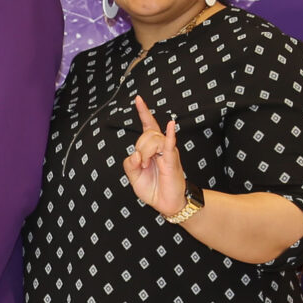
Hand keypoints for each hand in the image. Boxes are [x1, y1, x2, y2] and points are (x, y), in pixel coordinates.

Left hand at [122, 96, 187, 214]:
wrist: (165, 203)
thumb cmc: (153, 188)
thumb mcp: (134, 177)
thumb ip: (130, 164)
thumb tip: (136, 155)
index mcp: (150, 149)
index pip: (147, 125)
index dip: (143, 112)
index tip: (138, 98)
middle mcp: (160, 147)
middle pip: (146, 134)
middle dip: (139, 148)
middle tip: (142, 164)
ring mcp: (167, 152)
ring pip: (152, 140)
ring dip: (145, 152)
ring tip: (147, 165)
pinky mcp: (172, 160)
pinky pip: (169, 145)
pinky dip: (169, 134)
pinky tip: (170, 125)